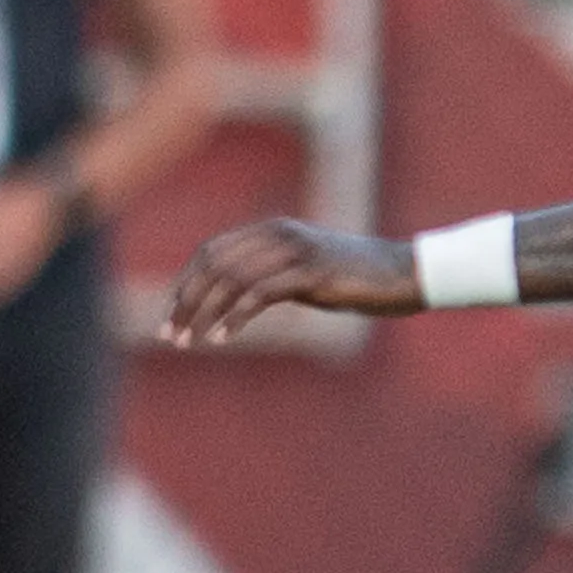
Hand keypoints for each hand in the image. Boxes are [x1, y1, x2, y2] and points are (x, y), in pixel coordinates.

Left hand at [164, 216, 425, 345]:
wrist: (402, 274)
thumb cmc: (353, 280)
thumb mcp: (303, 275)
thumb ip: (270, 278)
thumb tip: (233, 299)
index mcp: (271, 230)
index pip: (211, 252)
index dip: (185, 283)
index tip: (170, 317)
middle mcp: (278, 233)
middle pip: (214, 264)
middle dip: (186, 302)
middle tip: (169, 337)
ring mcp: (294, 250)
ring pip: (231, 279)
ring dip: (204, 313)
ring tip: (190, 342)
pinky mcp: (311, 272)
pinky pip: (260, 294)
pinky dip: (235, 317)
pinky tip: (222, 338)